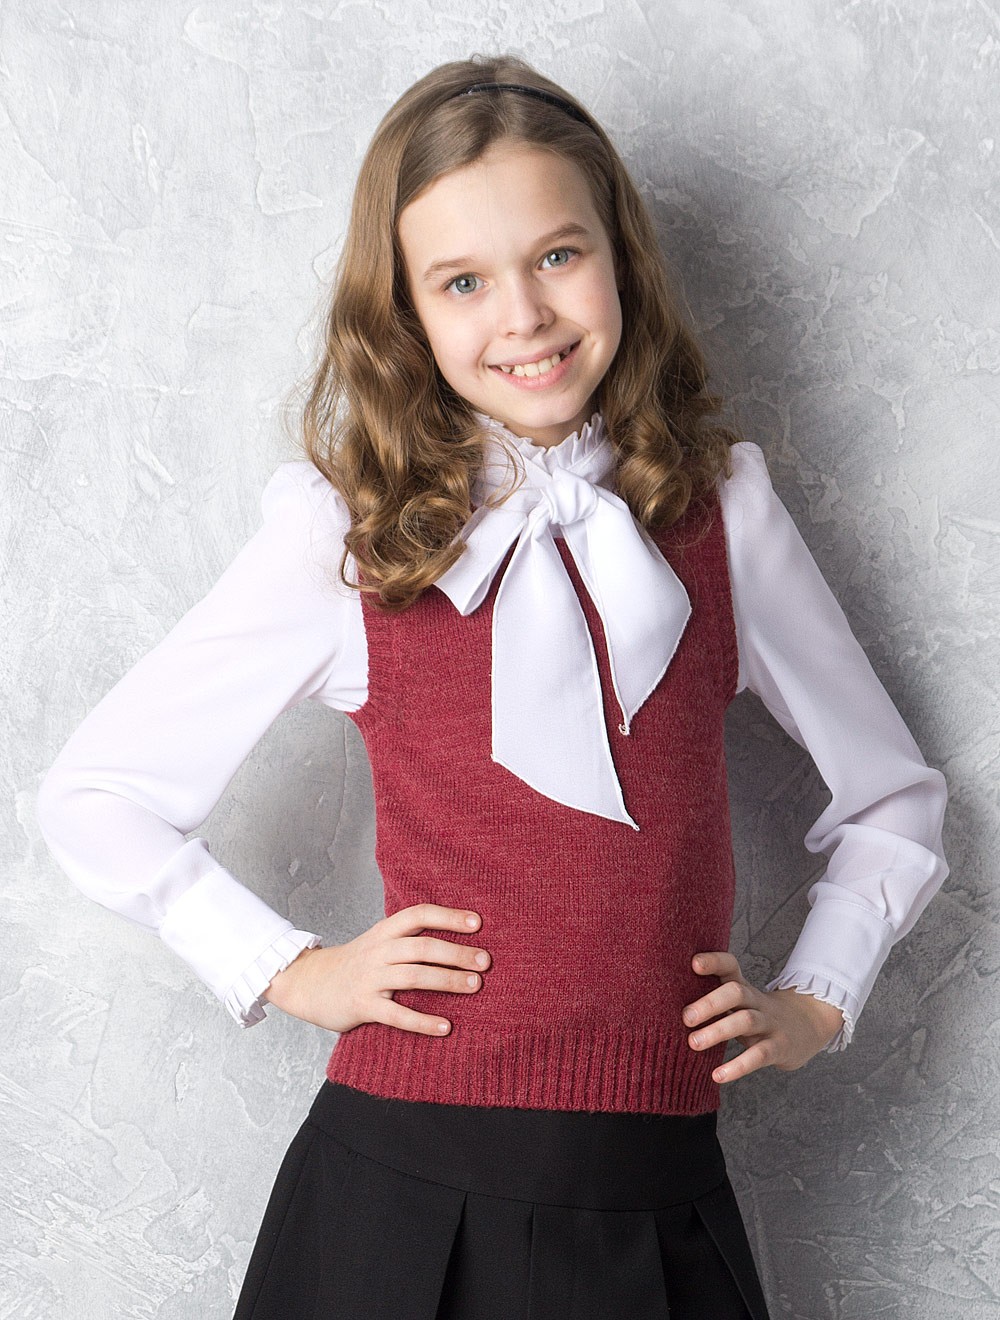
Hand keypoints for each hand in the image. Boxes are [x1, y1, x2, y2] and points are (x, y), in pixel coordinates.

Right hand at [261, 904, 490, 1035]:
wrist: (307, 984)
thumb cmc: (354, 964)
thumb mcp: (377, 942)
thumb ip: (408, 940)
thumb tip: (455, 939)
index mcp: (383, 931)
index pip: (419, 915)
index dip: (448, 917)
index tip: (478, 923)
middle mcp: (378, 951)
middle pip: (423, 947)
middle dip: (457, 953)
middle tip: (486, 961)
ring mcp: (369, 978)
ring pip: (414, 976)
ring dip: (448, 980)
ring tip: (475, 986)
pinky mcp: (363, 1006)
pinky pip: (397, 1015)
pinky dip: (423, 1021)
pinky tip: (445, 1027)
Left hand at [683, 951, 845, 1083]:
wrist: (808, 1026)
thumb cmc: (759, 1015)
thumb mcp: (741, 1002)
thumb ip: (713, 999)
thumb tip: (665, 1004)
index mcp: (744, 988)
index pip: (731, 965)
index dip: (714, 961)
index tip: (693, 963)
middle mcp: (757, 1001)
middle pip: (736, 992)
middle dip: (710, 1002)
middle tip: (685, 1017)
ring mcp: (770, 1024)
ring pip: (746, 1021)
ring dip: (718, 1031)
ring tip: (693, 1043)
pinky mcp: (779, 1047)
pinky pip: (759, 1055)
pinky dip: (738, 1066)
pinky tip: (718, 1075)